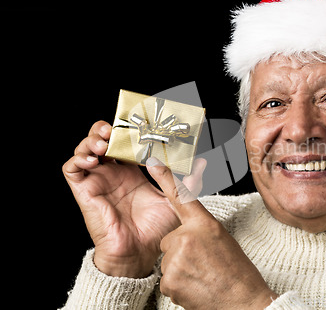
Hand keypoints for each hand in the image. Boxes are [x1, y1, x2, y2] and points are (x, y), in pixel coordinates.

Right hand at [62, 120, 205, 277]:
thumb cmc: (156, 230)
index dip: (128, 130)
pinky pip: (71, 170)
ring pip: (84, 149)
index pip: (125, 142)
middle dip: (107, 129)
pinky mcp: (85, 191)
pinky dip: (77, 159)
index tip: (139, 124)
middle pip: (103, 140)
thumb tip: (201, 162)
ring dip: (91, 140)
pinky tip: (93, 160)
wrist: (140, 253)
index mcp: (132, 171)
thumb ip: (187, 181)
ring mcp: (98, 181)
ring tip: (104, 142)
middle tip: (117, 128)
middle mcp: (113, 173)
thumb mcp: (176, 199)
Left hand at [146, 158, 277, 309]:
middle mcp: (187, 237)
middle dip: (180, 252)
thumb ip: (200, 229)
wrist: (243, 300)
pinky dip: (178, 285)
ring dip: (180, 269)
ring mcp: (176, 259)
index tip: (152, 163)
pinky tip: (195, 287)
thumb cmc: (237, 271)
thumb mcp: (222, 239)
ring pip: (167, 261)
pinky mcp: (169, 280)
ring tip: (201, 276)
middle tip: (201, 263)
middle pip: (170, 240)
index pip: (182, 196)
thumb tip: (184, 233)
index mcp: (204, 224)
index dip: (165, 177)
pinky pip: (166, 280)